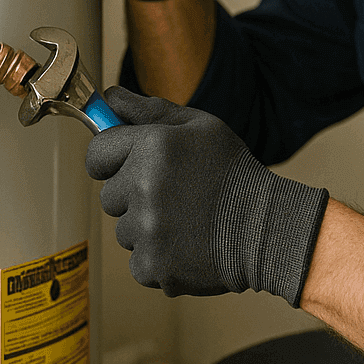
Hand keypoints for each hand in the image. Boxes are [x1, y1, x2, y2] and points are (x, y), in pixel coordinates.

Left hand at [85, 87, 328, 303]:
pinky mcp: (153, 265)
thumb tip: (109, 98)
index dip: (109, 160)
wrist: (267, 229)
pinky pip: (138, 261)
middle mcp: (144, 186)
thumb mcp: (200, 127)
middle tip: (173, 195)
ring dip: (147, 228)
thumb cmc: (233, 174)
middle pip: (109, 196)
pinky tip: (187, 245)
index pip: (96, 153)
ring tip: (186, 221)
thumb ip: (150, 110)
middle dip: (133, 196)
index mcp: (152, 146)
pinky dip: (158, 258)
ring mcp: (147, 229)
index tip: (123, 166)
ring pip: (124, 230)